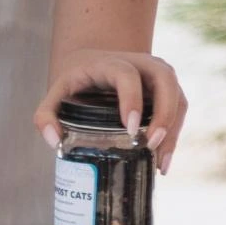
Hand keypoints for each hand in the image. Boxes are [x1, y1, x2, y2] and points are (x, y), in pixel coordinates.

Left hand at [34, 50, 188, 173]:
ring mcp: (159, 76)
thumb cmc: (77, 81)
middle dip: (163, 113)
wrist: (96, 62)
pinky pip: (180, 109)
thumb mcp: (57, 92)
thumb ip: (46, 115)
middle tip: (151, 144)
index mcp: (113, 62)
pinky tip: (162, 161)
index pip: (128, 75)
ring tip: (160, 163)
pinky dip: (175, 135)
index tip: (130, 129)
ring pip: (177, 97)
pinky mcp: (168, 90)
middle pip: (165, 80)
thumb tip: (54, 142)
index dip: (131, 99)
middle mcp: (142, 64)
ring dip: (173, 129)